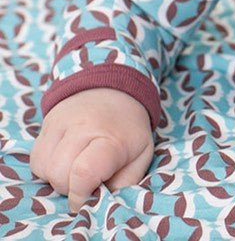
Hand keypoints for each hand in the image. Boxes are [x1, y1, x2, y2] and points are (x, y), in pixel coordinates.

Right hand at [30, 88, 154, 212]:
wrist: (115, 90)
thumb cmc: (128, 130)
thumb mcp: (141, 155)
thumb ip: (125, 184)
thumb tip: (101, 202)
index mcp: (111, 137)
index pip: (84, 172)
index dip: (81, 195)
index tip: (88, 197)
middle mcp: (84, 126)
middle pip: (60, 175)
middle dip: (71, 187)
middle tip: (88, 178)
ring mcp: (62, 121)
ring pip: (44, 168)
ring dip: (57, 177)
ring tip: (76, 166)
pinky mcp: (47, 122)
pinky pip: (36, 159)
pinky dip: (47, 167)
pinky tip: (65, 158)